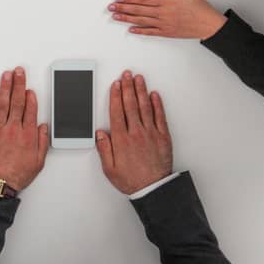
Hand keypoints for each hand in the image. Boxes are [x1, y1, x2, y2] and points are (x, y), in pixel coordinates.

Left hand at [0, 66, 48, 190]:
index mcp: (27, 135)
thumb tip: (43, 127)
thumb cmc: (17, 174)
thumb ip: (42, 142)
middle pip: (17, 102)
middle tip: (19, 72)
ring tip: (6, 75)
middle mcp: (13, 129)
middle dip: (19, 84)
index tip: (30, 89)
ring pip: (2, 104)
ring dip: (5, 87)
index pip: (30, 110)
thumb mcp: (39, 161)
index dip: (30, 97)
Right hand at [95, 70, 173, 194]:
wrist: (153, 188)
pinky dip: (157, 104)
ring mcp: (151, 133)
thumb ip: (104, 148)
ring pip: (145, 107)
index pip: (117, 111)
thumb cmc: (132, 179)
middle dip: (128, 87)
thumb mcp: (109, 168)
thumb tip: (100, 133)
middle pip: (130, 105)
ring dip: (141, 91)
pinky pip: (160, 117)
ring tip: (139, 79)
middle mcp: (136, 133)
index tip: (115, 84)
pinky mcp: (163, 137)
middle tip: (127, 75)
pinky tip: (154, 95)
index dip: (116, 95)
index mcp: (122, 139)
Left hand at [109, 0, 226, 39]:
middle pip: (138, 10)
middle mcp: (162, 13)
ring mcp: (163, 23)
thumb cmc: (199, 8)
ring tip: (116, 17)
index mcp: (165, 1)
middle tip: (111, 8)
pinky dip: (139, 31)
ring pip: (141, 21)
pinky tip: (131, 30)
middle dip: (123, 8)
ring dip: (126, 19)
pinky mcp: (166, 32)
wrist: (208, 24)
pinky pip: (150, 32)